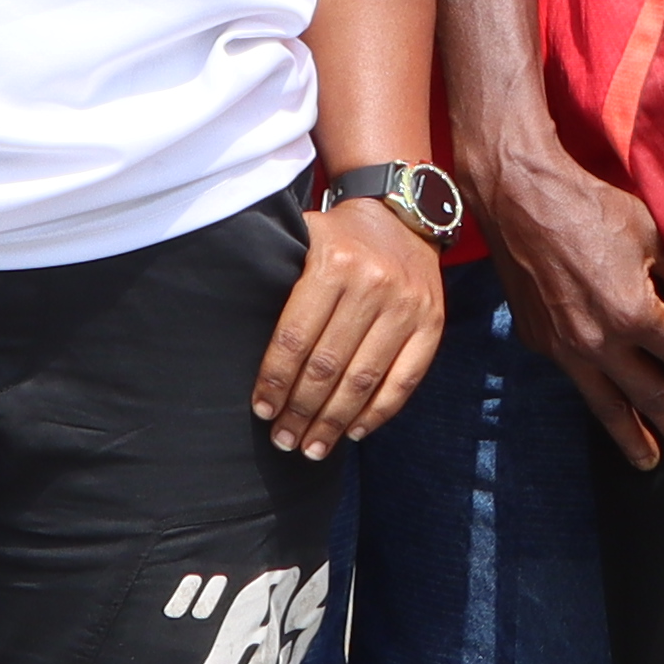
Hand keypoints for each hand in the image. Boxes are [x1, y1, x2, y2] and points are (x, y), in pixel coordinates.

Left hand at [257, 199, 450, 452]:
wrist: (402, 215)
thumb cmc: (337, 238)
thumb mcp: (302, 239)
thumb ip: (276, 279)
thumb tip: (231, 339)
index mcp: (333, 264)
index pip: (296, 338)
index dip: (276, 381)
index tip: (262, 410)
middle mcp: (373, 285)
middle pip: (328, 366)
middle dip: (301, 411)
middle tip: (283, 441)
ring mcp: (407, 307)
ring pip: (364, 380)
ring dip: (334, 423)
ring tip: (312, 448)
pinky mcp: (433, 323)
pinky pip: (404, 380)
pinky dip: (378, 413)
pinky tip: (353, 433)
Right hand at [482, 129, 663, 467]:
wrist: (520, 200)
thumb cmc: (589, 207)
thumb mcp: (650, 233)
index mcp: (637, 314)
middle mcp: (602, 341)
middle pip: (652, 398)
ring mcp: (566, 347)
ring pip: (606, 404)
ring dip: (632, 437)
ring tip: (651, 461)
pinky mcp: (540, 341)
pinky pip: (575, 376)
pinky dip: (595, 393)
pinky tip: (606, 404)